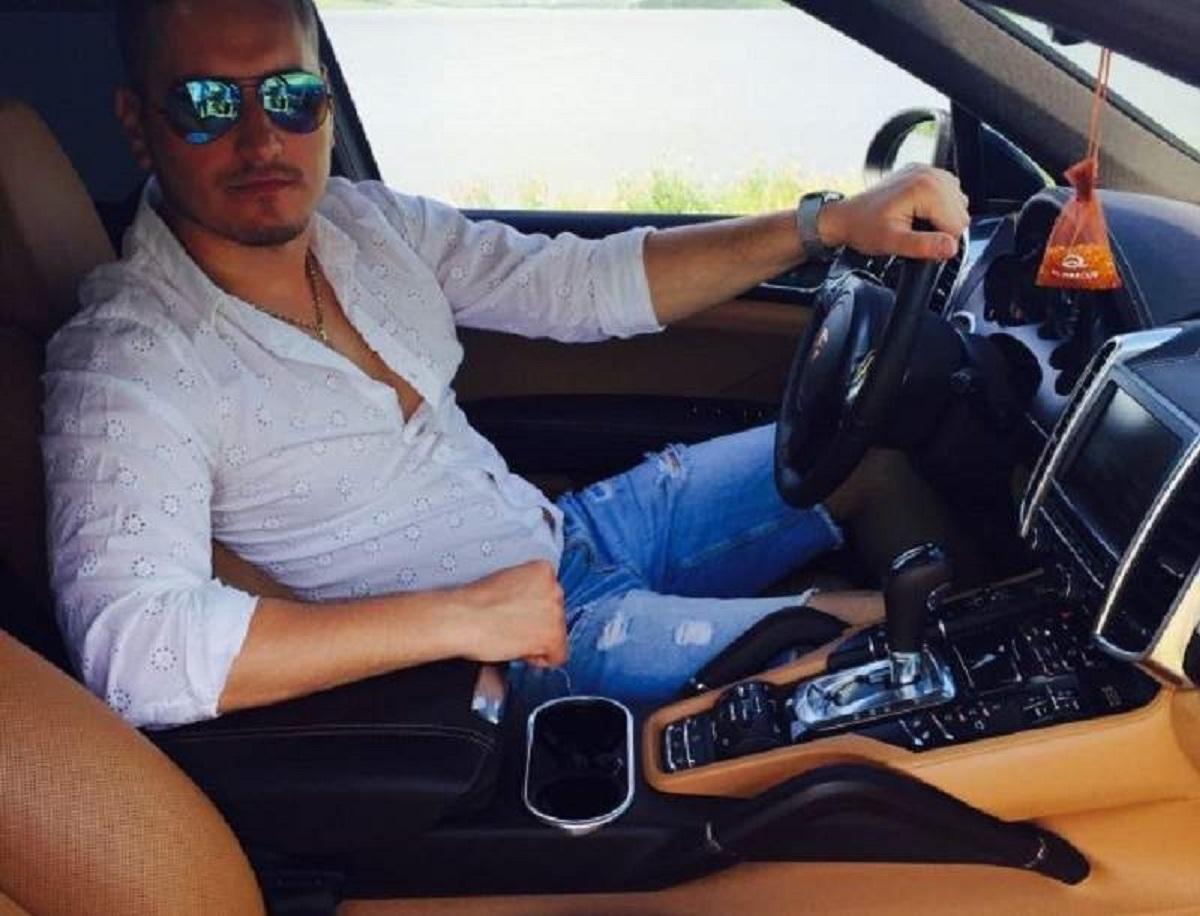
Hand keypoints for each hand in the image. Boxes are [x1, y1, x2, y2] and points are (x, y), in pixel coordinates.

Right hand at [452, 560, 567, 667]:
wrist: (462, 618)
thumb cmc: (474, 603)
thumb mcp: (507, 582)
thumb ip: (527, 591)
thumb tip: (531, 606)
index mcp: (544, 570)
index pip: (551, 596)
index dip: (532, 610)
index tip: (517, 614)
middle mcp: (555, 588)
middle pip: (556, 615)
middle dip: (537, 625)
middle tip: (511, 626)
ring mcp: (556, 612)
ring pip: (557, 635)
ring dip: (536, 640)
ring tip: (510, 635)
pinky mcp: (552, 636)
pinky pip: (558, 656)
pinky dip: (539, 659)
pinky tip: (518, 649)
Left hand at [819, 165, 969, 259]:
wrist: (846, 216)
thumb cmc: (864, 228)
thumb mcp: (893, 242)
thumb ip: (923, 245)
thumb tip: (950, 247)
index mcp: (925, 188)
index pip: (958, 224)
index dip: (941, 240)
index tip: (919, 242)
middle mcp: (929, 174)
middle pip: (960, 213)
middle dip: (941, 229)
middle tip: (914, 233)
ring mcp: (926, 171)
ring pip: (957, 204)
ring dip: (941, 218)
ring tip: (915, 223)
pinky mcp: (923, 173)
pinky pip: (948, 194)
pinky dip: (938, 207)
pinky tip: (919, 214)